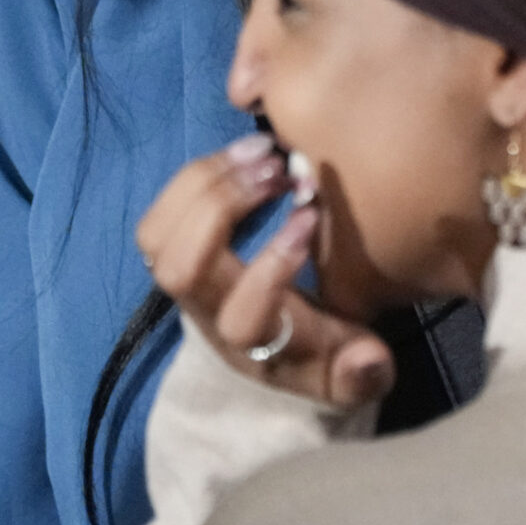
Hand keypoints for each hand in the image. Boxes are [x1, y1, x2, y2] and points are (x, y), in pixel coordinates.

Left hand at [135, 134, 393, 410]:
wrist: (273, 352)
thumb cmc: (319, 354)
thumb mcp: (349, 371)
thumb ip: (360, 373)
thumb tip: (367, 362)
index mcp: (253, 345)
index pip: (241, 320)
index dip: (272, 267)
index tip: (311, 219)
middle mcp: (208, 314)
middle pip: (179, 270)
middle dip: (224, 209)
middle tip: (279, 170)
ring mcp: (185, 282)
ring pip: (158, 235)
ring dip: (205, 182)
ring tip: (262, 151)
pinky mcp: (176, 249)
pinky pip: (161, 210)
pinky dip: (198, 172)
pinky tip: (246, 151)